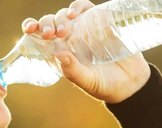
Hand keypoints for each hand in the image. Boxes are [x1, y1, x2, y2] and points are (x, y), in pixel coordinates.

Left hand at [21, 0, 151, 102]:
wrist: (132, 83)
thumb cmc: (106, 85)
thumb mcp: (88, 82)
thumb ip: (74, 71)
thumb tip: (58, 54)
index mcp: (61, 50)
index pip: (41, 34)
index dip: (32, 27)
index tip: (29, 29)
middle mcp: (71, 37)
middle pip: (52, 22)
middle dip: (47, 24)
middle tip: (51, 35)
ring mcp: (86, 28)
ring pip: (67, 14)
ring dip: (61, 17)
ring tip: (64, 30)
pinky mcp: (102, 21)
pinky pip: (87, 8)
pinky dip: (79, 7)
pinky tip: (75, 14)